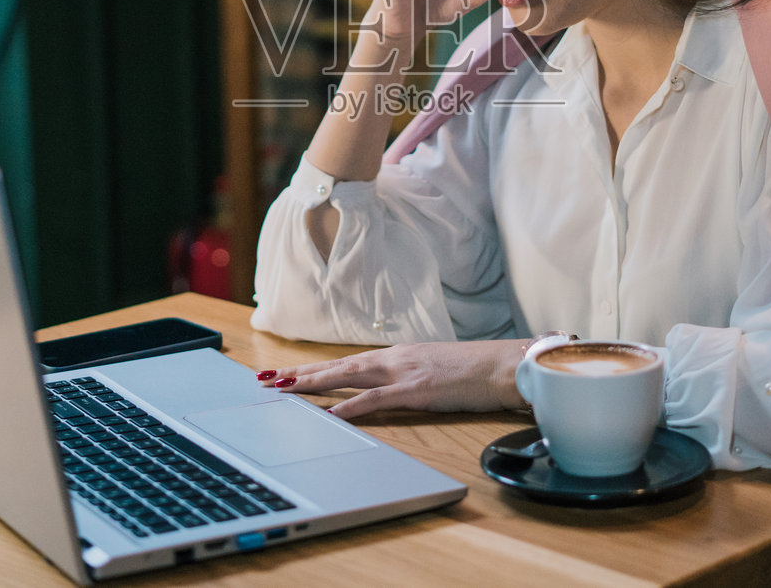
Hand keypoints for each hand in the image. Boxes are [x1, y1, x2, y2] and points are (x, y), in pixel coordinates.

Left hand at [258, 340, 525, 418]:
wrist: (502, 365)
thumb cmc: (475, 372)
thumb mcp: (435, 371)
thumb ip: (410, 378)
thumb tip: (393, 388)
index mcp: (398, 355)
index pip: (347, 363)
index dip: (315, 369)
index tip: (287, 373)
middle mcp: (394, 358)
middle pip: (337, 366)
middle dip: (300, 373)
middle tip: (267, 379)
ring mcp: (402, 372)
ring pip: (347, 377)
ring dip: (312, 383)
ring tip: (282, 388)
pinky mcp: (414, 390)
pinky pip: (374, 400)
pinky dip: (348, 407)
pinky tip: (328, 414)